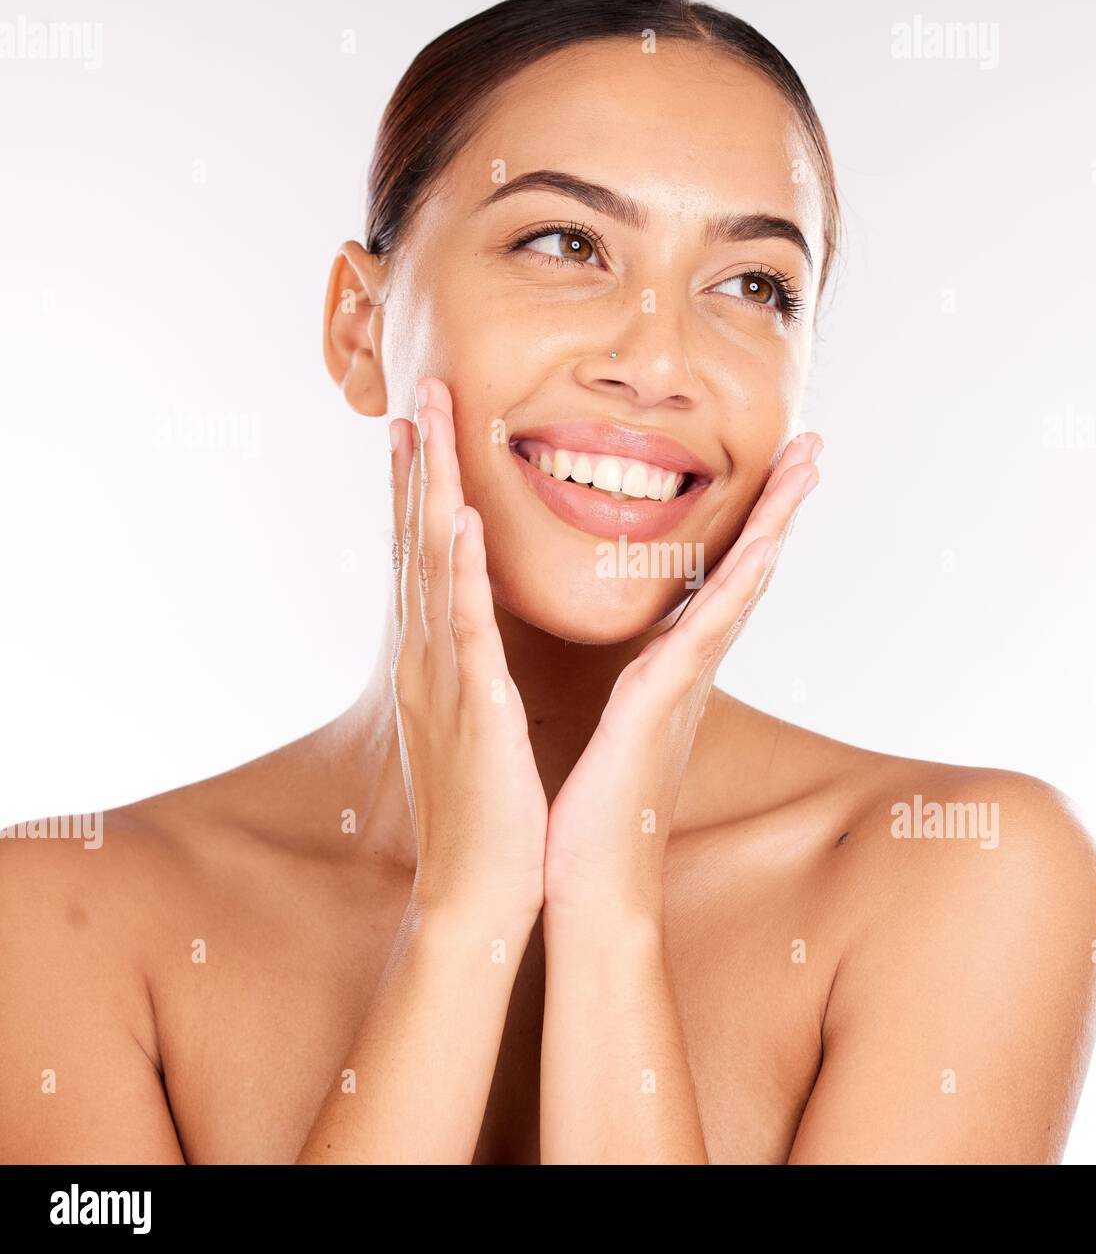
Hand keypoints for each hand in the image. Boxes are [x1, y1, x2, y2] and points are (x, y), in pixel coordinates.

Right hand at [389, 377, 548, 923]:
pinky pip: (464, 627)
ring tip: (429, 421)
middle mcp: (426, 659)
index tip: (421, 431)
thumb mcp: (476, 728)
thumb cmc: (488, 813)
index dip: (419, 492)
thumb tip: (477, 642)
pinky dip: (461, 570)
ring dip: (431, 490)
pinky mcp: (471, 708)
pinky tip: (462, 519)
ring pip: (434, 567)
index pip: (424, 561)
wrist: (478, 890)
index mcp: (435, 663)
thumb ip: (472, 676)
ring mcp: (442, 679)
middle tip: (418, 393)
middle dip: (418, 467)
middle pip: (417, 545)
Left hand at [542, 433, 821, 921]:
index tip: (775, 472)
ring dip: (775, 523)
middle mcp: (689, 669)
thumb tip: (645, 668)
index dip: (751, 524)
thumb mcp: (616, 728)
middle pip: (745, 570)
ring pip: (739, 587)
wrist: (594, 886)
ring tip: (805, 467)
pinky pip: (703, 632)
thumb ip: (638, 689)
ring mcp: (683, 685)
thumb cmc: (598, 811)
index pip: (717, 580)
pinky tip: (763, 545)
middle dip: (780, 506)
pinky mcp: (659, 704)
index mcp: (671, 668)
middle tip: (814, 446)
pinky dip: (737, 586)